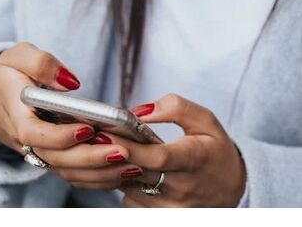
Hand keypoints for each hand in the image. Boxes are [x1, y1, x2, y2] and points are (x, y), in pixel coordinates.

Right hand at [0, 42, 140, 188]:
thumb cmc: (6, 74)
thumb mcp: (17, 56)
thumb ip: (41, 63)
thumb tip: (71, 82)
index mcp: (16, 115)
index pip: (36, 133)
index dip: (61, 136)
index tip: (88, 128)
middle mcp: (26, 141)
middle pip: (57, 159)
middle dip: (91, 159)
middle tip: (124, 152)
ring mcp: (38, 152)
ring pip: (67, 172)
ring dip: (99, 173)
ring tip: (132, 166)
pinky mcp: (50, 157)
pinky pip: (72, 174)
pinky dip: (97, 178)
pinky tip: (123, 172)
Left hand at [111, 94, 245, 206]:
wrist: (230, 189)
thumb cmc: (214, 150)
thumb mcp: (205, 121)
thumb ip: (175, 108)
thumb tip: (139, 111)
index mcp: (194, 159)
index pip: (158, 157)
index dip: (129, 146)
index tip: (105, 132)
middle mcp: (182, 188)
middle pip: (136, 172)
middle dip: (110, 153)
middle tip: (93, 136)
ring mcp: (170, 206)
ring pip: (127, 187)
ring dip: (114, 167)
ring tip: (110, 148)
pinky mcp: (160, 216)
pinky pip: (129, 200)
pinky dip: (123, 183)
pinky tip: (126, 168)